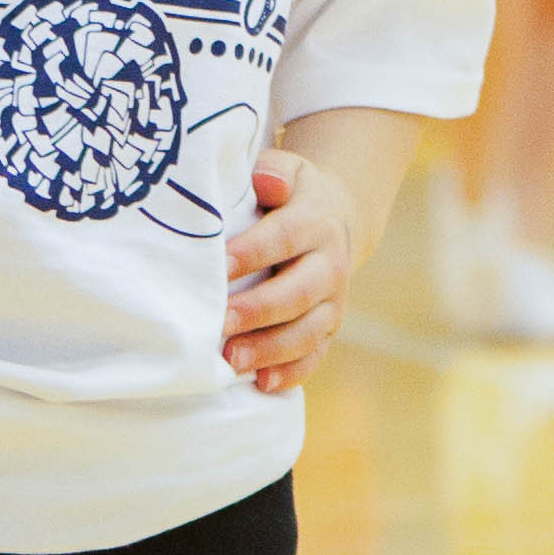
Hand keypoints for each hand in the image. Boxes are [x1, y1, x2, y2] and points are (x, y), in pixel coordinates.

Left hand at [224, 148, 364, 393]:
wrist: (335, 218)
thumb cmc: (289, 196)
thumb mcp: (287, 171)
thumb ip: (274, 173)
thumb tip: (265, 184)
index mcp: (315, 222)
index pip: (283, 238)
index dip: (252, 253)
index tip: (218, 267)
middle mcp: (330, 264)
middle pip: (297, 292)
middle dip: (258, 310)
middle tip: (219, 323)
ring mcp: (332, 301)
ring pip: (307, 330)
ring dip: (270, 348)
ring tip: (232, 361)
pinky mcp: (328, 328)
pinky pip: (315, 355)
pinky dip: (292, 372)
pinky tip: (263, 383)